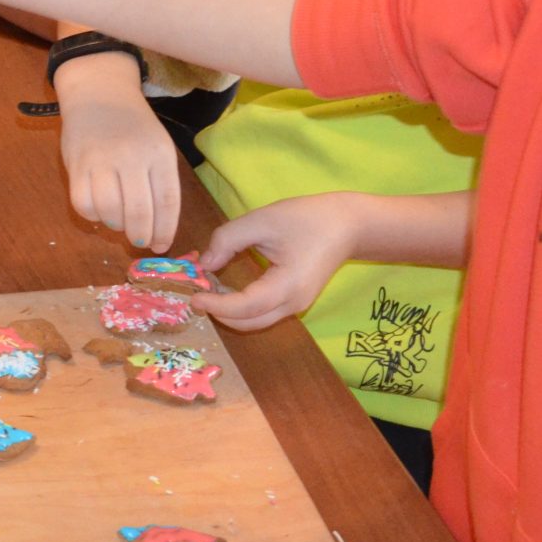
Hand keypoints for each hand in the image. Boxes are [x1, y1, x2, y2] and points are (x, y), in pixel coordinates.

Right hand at [55, 62, 181, 250]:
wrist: (98, 94)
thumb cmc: (134, 126)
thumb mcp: (158, 146)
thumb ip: (160, 182)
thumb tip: (158, 229)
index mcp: (159, 153)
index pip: (168, 201)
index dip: (166, 230)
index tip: (162, 245)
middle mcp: (132, 156)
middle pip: (139, 211)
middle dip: (141, 234)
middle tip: (140, 240)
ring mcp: (101, 159)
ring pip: (109, 210)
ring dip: (116, 226)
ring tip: (119, 222)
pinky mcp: (76, 164)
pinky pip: (83, 203)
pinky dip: (92, 215)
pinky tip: (99, 210)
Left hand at [193, 192, 365, 331]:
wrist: (348, 225)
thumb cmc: (307, 219)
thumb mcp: (261, 221)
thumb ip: (227, 240)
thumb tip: (204, 264)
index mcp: (288, 286)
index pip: (244, 307)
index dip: (216, 305)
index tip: (193, 295)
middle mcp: (294, 304)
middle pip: (249, 323)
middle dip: (220, 314)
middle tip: (196, 295)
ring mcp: (298, 305)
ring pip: (257, 321)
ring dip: (230, 313)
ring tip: (209, 291)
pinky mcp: (297, 301)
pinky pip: (265, 313)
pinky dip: (243, 308)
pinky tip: (228, 290)